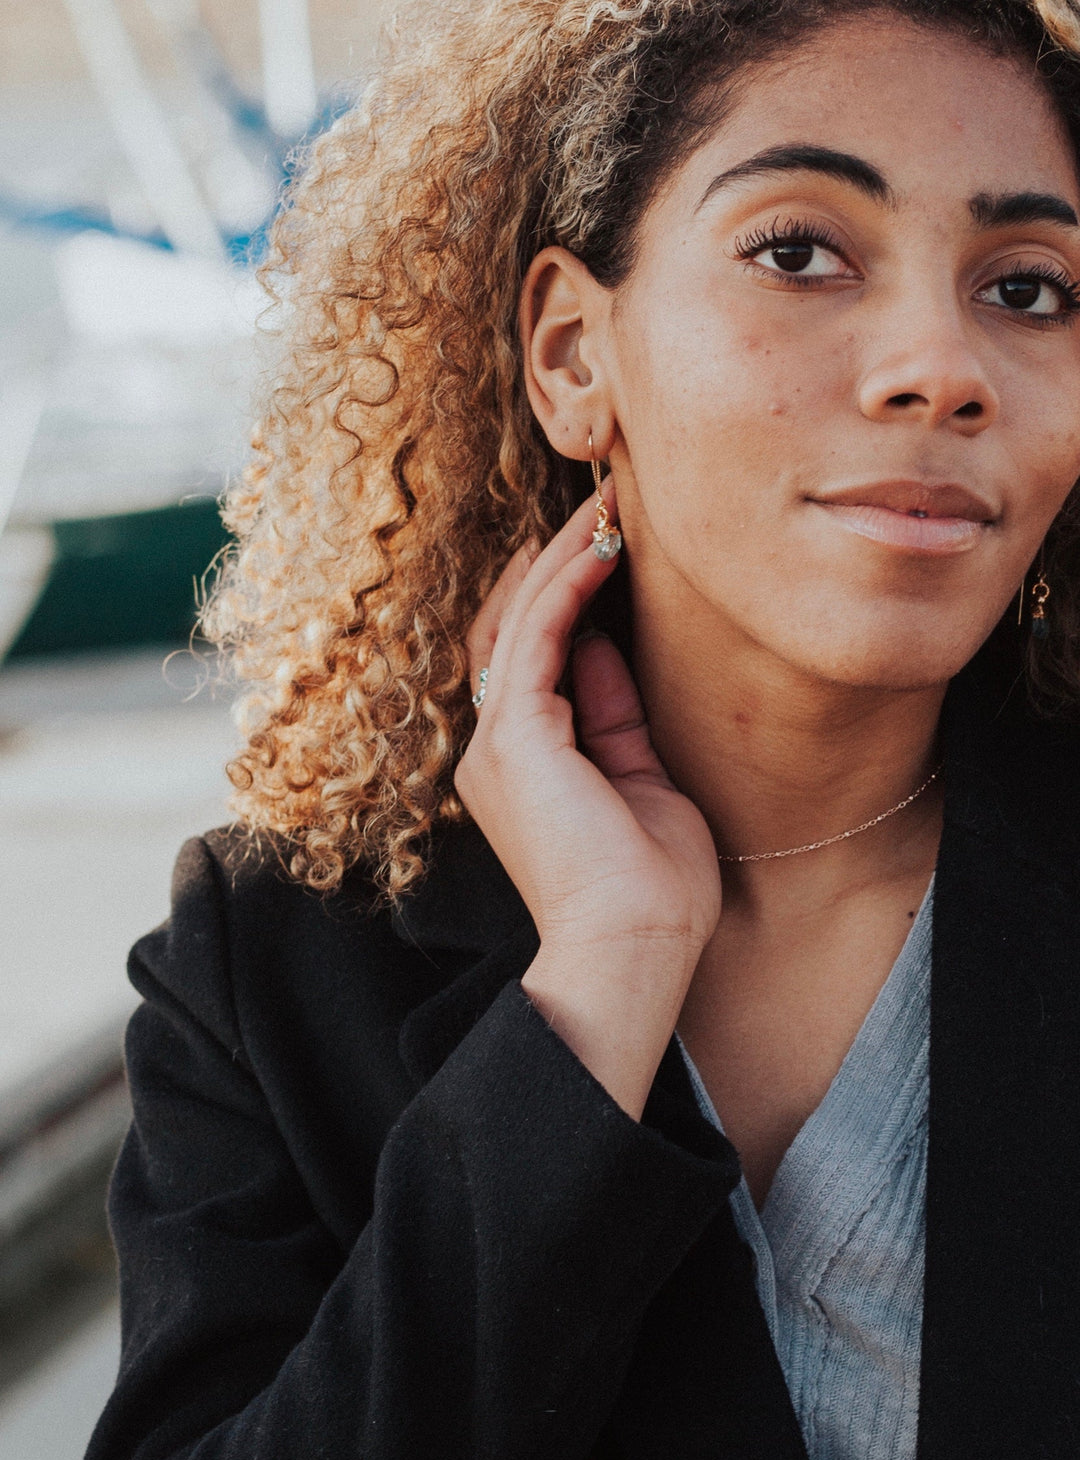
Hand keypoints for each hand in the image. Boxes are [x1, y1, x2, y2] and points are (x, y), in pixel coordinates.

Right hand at [454, 488, 721, 1117]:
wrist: (633, 949)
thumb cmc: (651, 890)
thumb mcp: (638, 783)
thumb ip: (614, 717)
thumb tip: (606, 648)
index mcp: (520, 766)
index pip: (529, 660)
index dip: (563, 597)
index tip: (609, 548)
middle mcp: (494, 749)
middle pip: (510, 628)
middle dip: (553, 564)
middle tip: (604, 506)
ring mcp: (498, 742)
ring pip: (517, 621)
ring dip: (561, 559)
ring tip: (606, 507)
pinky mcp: (518, 737)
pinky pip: (538, 637)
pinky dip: (569, 585)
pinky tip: (606, 546)